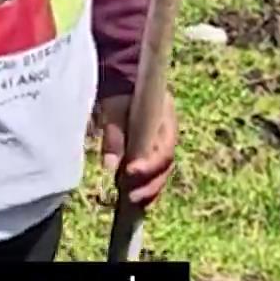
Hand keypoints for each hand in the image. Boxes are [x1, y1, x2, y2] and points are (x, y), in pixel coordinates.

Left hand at [96, 93, 177, 208]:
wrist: (124, 78)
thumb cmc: (120, 90)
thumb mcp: (115, 108)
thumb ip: (114, 135)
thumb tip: (110, 166)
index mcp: (166, 119)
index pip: (163, 149)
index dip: (149, 165)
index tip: (130, 172)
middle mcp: (168, 134)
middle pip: (165, 166)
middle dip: (149, 185)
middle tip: (131, 197)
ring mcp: (162, 143)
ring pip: (161, 173)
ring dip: (148, 189)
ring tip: (131, 202)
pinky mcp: (153, 151)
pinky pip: (154, 172)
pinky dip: (146, 186)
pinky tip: (134, 198)